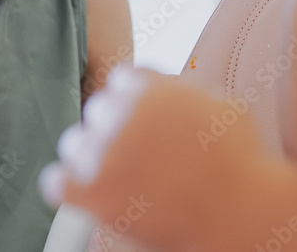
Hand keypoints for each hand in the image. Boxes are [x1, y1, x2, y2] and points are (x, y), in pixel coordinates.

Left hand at [39, 67, 272, 249]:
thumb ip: (182, 89)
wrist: (240, 216)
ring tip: (123, 178)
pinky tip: (93, 194)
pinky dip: (70, 188)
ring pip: (74, 143)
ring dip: (92, 157)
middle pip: (98, 110)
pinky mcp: (92, 194)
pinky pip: (56, 182)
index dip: (137, 104)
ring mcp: (102, 153)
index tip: (150, 126)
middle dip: (116, 129)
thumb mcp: (220, 103)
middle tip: (142, 155)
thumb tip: (162, 86)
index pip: (121, 81)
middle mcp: (119, 113)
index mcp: (147, 87)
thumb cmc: (241, 162)